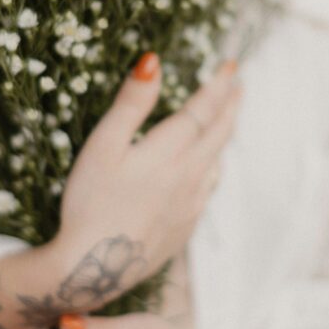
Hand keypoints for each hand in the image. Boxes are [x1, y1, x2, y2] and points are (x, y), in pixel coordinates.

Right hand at [51, 54, 241, 308]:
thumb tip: (153, 61)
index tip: (231, 65)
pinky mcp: (184, 229)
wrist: (94, 267)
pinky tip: (207, 171)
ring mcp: (190, 206)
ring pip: (217, 163)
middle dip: (230, 106)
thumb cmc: (90, 202)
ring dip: (224, 137)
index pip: (203, 110)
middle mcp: (189, 177)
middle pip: (219, 135)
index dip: (218, 85)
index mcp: (169, 152)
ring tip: (225, 122)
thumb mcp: (102, 145)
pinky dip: (213, 169)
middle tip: (238, 86)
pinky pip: (207, 190)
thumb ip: (131, 103)